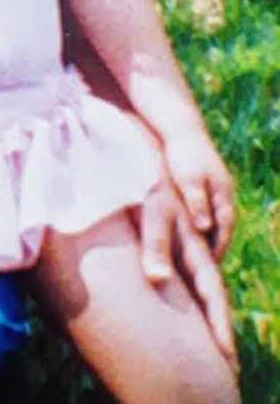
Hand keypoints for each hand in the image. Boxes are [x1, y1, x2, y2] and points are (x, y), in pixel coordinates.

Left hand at [134, 176, 237, 372]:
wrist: (161, 149)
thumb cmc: (153, 180)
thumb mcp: (156, 209)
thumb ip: (157, 243)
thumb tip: (157, 279)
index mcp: (199, 246)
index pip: (213, 294)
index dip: (220, 328)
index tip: (227, 361)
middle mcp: (200, 248)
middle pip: (212, 298)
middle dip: (218, 334)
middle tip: (227, 376)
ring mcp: (191, 244)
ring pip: (201, 290)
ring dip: (206, 321)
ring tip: (212, 358)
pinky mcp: (178, 238)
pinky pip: (187, 277)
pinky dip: (190, 301)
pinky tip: (182, 319)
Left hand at [162, 126, 235, 260]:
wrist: (181, 128)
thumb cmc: (182, 154)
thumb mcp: (188, 179)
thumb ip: (197, 202)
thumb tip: (205, 228)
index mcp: (222, 196)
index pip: (223, 232)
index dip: (216, 252)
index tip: (207, 272)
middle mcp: (223, 195)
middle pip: (222, 230)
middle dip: (214, 251)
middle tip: (203, 274)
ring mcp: (215, 190)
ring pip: (213, 222)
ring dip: (206, 240)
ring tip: (195, 261)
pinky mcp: (204, 186)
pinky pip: (205, 213)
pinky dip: (198, 227)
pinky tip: (185, 235)